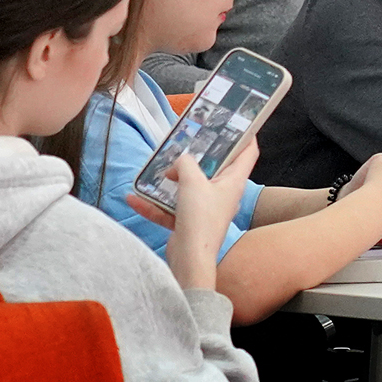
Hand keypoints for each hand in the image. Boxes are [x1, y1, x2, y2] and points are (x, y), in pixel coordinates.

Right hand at [163, 137, 260, 291]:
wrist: (190, 259)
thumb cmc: (200, 218)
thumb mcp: (192, 181)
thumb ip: (185, 163)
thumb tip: (179, 161)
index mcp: (233, 181)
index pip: (248, 153)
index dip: (246, 135)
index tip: (238, 122)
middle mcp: (223, 194)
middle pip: (216, 168)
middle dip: (201, 155)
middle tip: (188, 140)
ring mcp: (206, 209)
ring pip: (189, 187)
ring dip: (172, 180)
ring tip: (157, 168)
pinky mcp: (189, 222)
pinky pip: (171, 208)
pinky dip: (154, 204)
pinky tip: (133, 197)